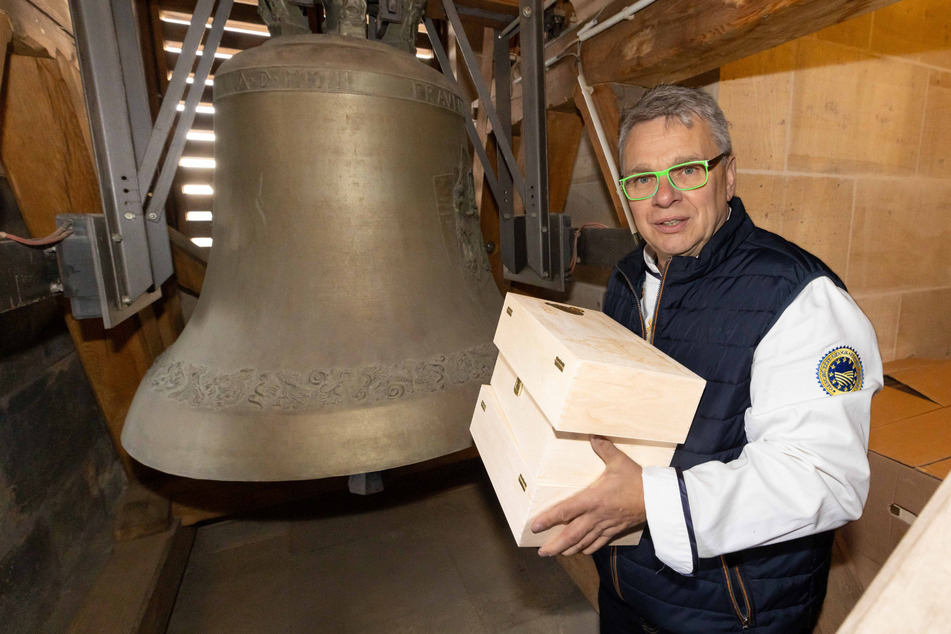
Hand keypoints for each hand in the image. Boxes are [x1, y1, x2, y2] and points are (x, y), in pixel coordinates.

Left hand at [532, 435, 646, 556]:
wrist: (659, 499)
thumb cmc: (637, 480)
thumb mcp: (619, 461)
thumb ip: (604, 448)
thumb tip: (593, 434)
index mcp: (593, 499)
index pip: (566, 511)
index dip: (549, 519)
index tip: (535, 526)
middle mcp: (596, 516)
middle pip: (571, 535)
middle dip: (555, 545)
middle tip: (542, 552)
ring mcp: (605, 525)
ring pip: (583, 542)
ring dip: (569, 549)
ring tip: (557, 553)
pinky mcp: (615, 531)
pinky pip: (599, 543)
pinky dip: (588, 548)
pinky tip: (581, 551)